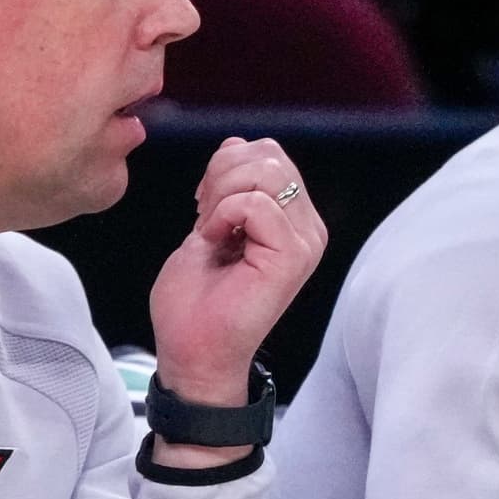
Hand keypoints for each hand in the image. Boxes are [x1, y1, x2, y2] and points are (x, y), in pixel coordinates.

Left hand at [145, 135, 327, 414]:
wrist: (191, 353)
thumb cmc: (195, 303)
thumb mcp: (208, 227)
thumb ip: (227, 188)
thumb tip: (238, 145)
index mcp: (292, 220)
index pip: (270, 155)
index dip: (226, 167)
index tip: (204, 207)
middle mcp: (307, 228)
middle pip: (271, 156)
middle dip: (221, 176)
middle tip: (204, 218)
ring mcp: (304, 242)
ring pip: (266, 173)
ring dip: (221, 195)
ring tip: (210, 231)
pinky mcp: (292, 256)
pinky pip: (256, 203)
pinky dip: (222, 215)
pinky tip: (215, 242)